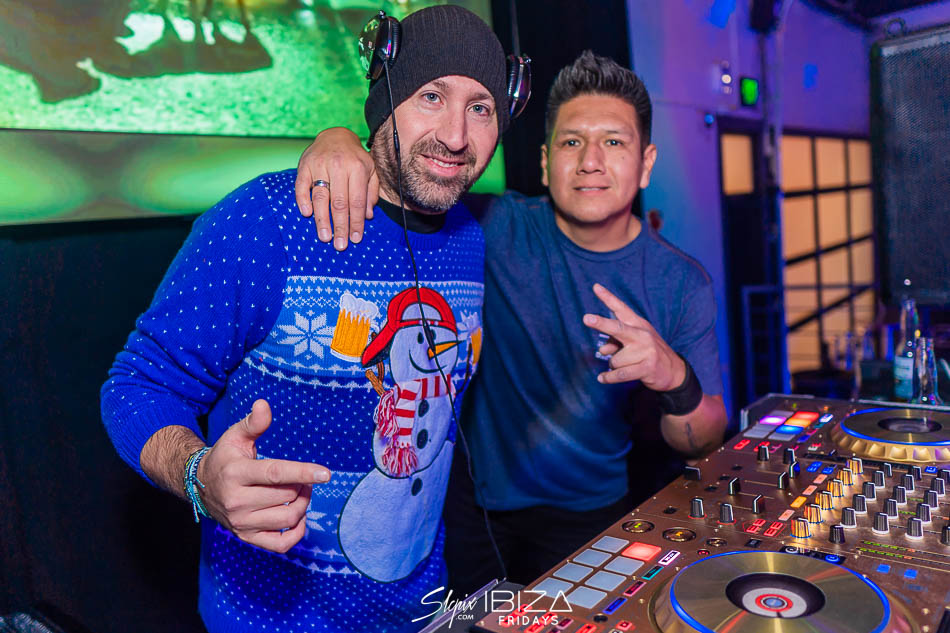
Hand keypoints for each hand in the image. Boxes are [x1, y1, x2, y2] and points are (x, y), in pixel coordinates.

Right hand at [197, 399, 331, 552]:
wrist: (201, 485)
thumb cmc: (225, 457)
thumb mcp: (235, 436)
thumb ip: (253, 423)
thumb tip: (263, 404)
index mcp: (236, 473)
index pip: (275, 474)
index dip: (303, 472)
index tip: (326, 474)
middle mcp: (236, 501)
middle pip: (286, 496)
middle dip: (302, 484)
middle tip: (304, 477)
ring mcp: (241, 523)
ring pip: (287, 518)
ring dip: (303, 504)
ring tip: (300, 492)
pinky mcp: (246, 537)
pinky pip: (281, 544)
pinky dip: (297, 532)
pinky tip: (299, 517)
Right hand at [294, 127, 378, 250]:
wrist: (335, 135)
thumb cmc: (355, 158)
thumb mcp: (371, 170)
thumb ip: (371, 192)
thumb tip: (368, 215)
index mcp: (357, 168)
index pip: (357, 201)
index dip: (356, 222)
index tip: (355, 239)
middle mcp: (338, 166)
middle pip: (339, 203)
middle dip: (340, 226)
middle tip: (340, 245)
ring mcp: (319, 165)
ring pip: (321, 197)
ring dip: (322, 220)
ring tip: (325, 237)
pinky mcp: (304, 165)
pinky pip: (301, 186)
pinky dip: (303, 200)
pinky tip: (307, 214)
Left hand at [582, 283, 685, 390]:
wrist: (673, 370)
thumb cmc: (647, 352)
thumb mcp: (633, 342)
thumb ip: (615, 342)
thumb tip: (602, 350)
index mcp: (638, 324)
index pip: (621, 309)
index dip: (608, 297)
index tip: (595, 287)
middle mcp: (642, 335)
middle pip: (617, 328)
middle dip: (601, 323)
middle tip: (586, 318)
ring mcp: (646, 351)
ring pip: (614, 359)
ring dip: (614, 365)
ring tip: (626, 365)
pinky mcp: (647, 367)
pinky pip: (620, 373)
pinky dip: (609, 377)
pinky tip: (603, 378)